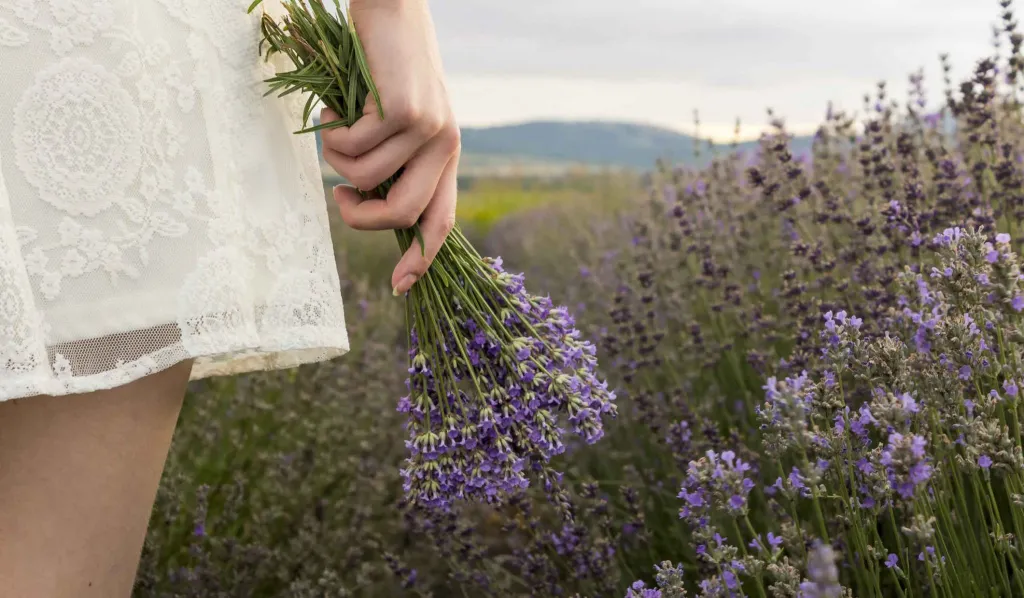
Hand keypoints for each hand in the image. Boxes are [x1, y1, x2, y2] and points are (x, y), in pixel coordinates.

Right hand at [321, 0, 459, 295]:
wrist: (392, 8)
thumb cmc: (386, 67)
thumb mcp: (396, 121)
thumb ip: (394, 161)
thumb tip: (369, 204)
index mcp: (446, 155)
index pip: (441, 220)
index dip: (422, 259)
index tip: (400, 288)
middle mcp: (445, 147)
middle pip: (402, 216)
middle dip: (361, 218)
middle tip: (339, 197)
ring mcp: (429, 129)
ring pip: (367, 179)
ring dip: (337, 161)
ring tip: (336, 127)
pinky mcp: (406, 111)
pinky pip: (353, 148)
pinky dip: (332, 132)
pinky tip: (337, 107)